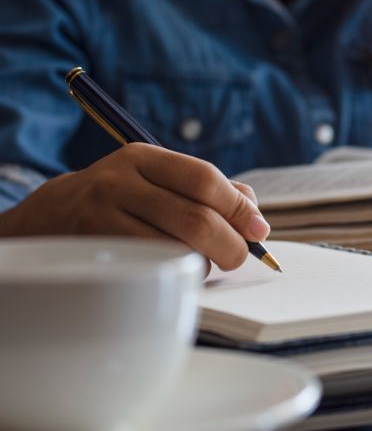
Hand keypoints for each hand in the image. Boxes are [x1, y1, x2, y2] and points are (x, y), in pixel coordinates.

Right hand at [0, 143, 268, 270]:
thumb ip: (210, 190)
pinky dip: (178, 273)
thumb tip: (255, 216)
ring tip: (206, 261)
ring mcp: (102, 218)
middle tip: (240, 256)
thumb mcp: (159, 179)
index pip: (204, 179)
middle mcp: (120, 182)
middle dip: (231, 244)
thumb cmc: (125, 200)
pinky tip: (179, 269)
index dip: (238, 207)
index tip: (259, 229)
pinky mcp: (94, 251)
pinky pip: (153, 269)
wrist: (53, 216)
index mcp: (144, 158)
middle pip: (195, 219)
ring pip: (176, 249)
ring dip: (204, 262)